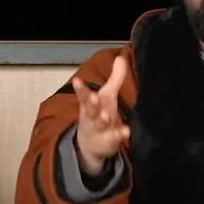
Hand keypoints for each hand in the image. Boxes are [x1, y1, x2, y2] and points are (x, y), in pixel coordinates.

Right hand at [72, 56, 129, 175]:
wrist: (91, 146)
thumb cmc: (99, 115)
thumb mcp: (107, 96)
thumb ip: (115, 78)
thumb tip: (120, 57)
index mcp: (89, 105)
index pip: (83, 95)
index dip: (80, 89)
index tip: (77, 81)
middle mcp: (91, 117)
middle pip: (90, 110)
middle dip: (91, 104)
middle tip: (93, 97)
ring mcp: (98, 131)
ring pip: (99, 125)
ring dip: (102, 120)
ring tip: (106, 115)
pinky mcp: (108, 142)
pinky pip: (113, 139)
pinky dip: (119, 135)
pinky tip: (126, 131)